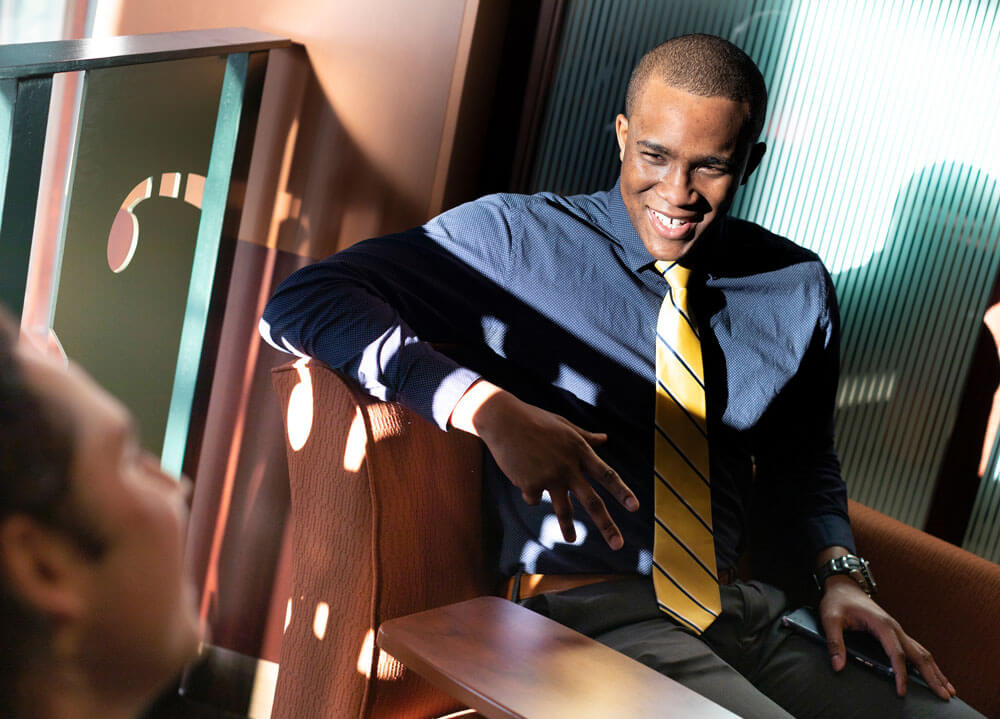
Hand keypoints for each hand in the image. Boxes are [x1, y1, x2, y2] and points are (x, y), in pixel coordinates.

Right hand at [450, 380, 638, 548]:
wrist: (503, 420)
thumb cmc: (534, 419)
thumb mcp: (563, 425)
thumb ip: (585, 436)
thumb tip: (604, 439)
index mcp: (579, 450)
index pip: (607, 475)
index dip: (622, 492)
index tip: (635, 508)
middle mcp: (568, 466)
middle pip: (592, 501)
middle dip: (606, 525)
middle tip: (618, 545)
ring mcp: (549, 477)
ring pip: (564, 510)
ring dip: (568, 528)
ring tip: (572, 540)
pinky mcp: (529, 484)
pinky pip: (535, 498)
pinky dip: (532, 493)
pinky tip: (522, 477)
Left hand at [819, 575, 955, 699]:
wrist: (844, 585)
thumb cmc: (837, 601)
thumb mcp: (830, 619)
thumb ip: (834, 642)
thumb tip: (838, 665)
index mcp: (882, 625)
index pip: (896, 654)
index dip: (900, 674)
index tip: (902, 691)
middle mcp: (894, 627)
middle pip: (919, 654)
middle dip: (932, 676)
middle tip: (944, 696)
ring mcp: (897, 629)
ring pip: (922, 652)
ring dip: (935, 671)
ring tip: (948, 690)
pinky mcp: (895, 632)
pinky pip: (916, 649)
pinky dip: (927, 663)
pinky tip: (934, 674)